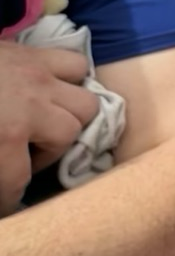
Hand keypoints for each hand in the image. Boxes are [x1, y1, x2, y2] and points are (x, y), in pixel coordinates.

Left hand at [0, 42, 100, 214]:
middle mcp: (33, 107)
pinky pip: (76, 64)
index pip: (18, 182)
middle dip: (50, 152)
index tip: (3, 201)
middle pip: (68, 135)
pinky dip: (71, 78)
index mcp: (7, 136)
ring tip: (46, 122)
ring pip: (85, 101)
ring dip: (69, 115)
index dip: (8, 198)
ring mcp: (40, 76)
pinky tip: (51, 89)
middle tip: (26, 155)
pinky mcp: (37, 53)